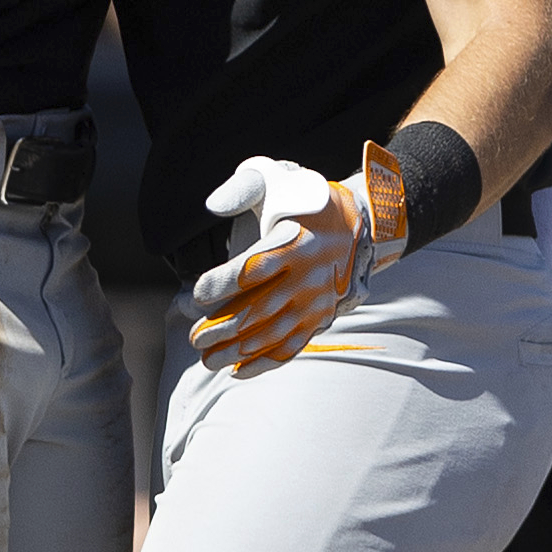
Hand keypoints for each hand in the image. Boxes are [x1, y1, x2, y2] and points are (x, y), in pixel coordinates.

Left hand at [189, 147, 408, 375]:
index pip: (253, 269)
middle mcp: (308, 276)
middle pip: (260, 309)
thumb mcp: (275, 179)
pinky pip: (293, 346)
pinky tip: (238, 372)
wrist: (356, 221)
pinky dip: (265, 363)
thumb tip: (212, 206)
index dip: (221, 285)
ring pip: (273, 333)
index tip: (195, 296)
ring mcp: (316, 301)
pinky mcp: (321, 317)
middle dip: (224, 328)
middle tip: (195, 338)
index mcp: (294, 242)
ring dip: (238, 351)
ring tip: (208, 360)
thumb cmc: (302, 199)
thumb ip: (241, 189)